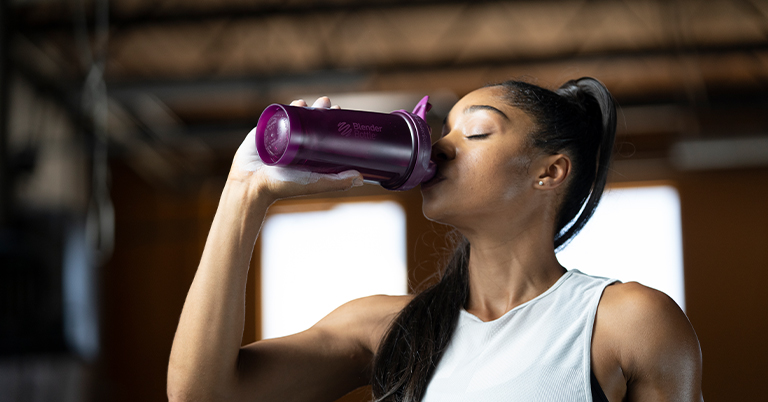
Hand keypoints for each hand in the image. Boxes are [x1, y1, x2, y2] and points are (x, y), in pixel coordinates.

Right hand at [228, 97, 362, 202]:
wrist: (251, 182)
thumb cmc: (283, 186)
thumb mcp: (314, 183)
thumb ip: (337, 182)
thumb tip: (361, 177)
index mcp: (309, 155)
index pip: (325, 135)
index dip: (334, 125)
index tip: (342, 115)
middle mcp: (297, 145)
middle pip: (313, 123)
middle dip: (323, 112)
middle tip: (330, 105)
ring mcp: (282, 136)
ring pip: (298, 116)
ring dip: (308, 106)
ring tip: (318, 102)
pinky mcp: (268, 129)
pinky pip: (280, 114)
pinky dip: (290, 106)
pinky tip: (299, 102)